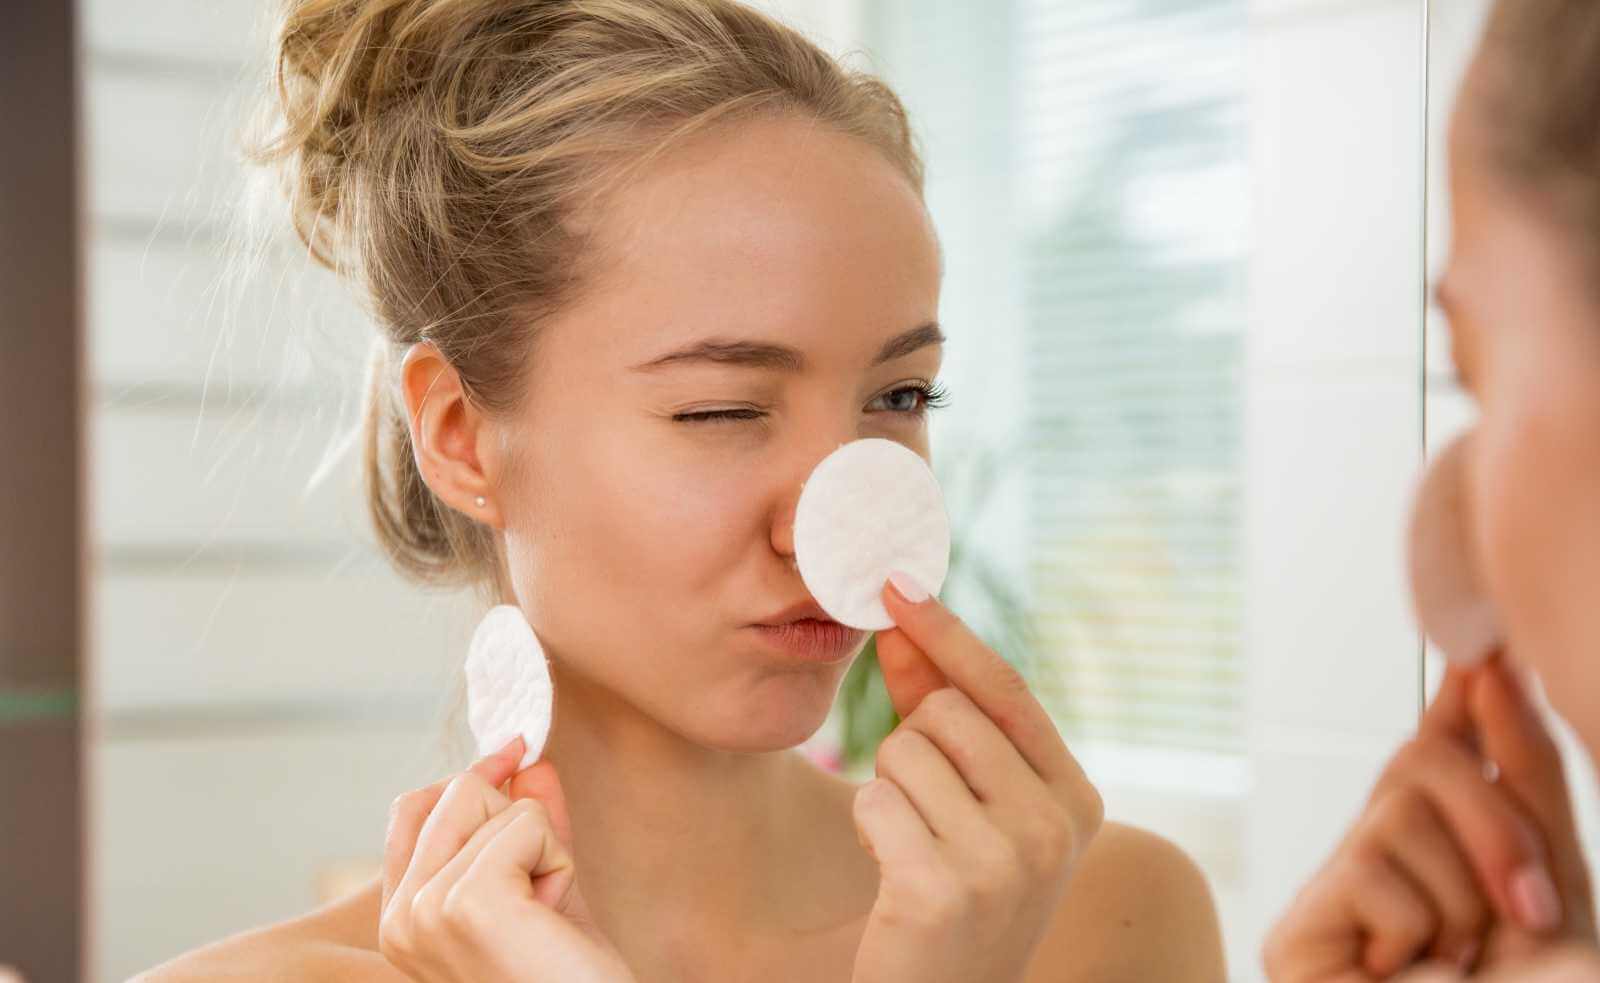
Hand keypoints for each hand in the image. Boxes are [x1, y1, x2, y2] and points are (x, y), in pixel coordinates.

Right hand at [379, 736, 634, 982]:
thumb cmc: (569, 974)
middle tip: (539, 903)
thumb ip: (529, 824)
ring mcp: (426, 912)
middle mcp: (401, 918)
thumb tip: (528, 759)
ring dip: (544, 851)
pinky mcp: (466, 904)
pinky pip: (525, 821)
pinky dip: (558, 860)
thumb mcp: (545, 886)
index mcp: (402, 920)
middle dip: (518, 827)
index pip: (415, 807)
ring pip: (493, 801)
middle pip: (454, 791)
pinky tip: (554, 918)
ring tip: (546, 919)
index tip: (515, 751)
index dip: (473, 778)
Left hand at [849, 571, 1104, 982]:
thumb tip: (902, 626)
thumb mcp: (971, 804)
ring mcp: (1008, 861)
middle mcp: (1056, 827)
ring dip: (890, 792)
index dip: (948, 632)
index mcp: (1077, 801)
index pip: (1007, 689)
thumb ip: (943, 714)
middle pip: (948, 711)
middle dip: (913, 748)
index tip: (894, 584)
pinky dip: (870, 830)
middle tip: (926, 817)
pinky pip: (875, 801)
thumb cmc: (952, 894)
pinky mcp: (946, 889)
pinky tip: (894, 881)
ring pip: (906, 750)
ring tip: (914, 850)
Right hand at [1263, 657, 1595, 980]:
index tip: (1477, 642)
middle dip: (1494, 828)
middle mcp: (1384, 863)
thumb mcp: (1554, 876)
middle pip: (1418, 761)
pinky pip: (1366, 867)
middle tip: (1533, 912)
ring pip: (1395, 814)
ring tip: (1464, 965)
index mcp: (1450, 855)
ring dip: (1462, 898)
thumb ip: (1524, 767)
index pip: (1439, 748)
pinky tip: (1408, 977)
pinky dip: (1414, 930)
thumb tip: (1490, 666)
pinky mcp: (1295, 932)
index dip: (1455, 694)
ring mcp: (1334, 895)